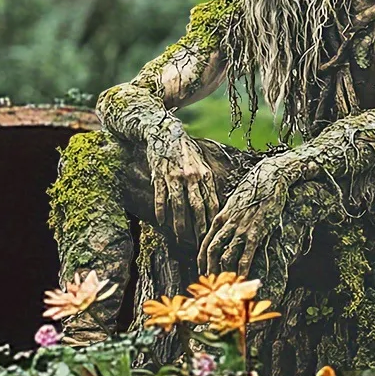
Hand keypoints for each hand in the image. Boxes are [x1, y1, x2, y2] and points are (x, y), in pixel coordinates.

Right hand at [147, 131, 219, 245]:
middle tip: (199, 244)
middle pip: (198, 207)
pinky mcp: (160, 175)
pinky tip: (162, 222)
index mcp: (205, 175)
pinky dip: (162, 210)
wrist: (165, 131)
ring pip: (179, 205)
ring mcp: (175, 176)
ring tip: (181, 238)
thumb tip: (214, 205)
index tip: (213, 235)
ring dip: (180, 224)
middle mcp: (192, 176)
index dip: (213, 221)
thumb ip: (206, 183)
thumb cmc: (185, 151)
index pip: (212, 203)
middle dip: (199, 228)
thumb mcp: (200, 164)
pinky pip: (161, 196)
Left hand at [199, 160, 289, 275]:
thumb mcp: (235, 203)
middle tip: (211, 282)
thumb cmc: (254, 190)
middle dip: (209, 269)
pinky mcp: (256, 231)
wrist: (269, 178)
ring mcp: (241, 228)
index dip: (202, 259)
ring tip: (225, 284)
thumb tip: (225, 231)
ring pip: (226, 254)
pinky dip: (243, 267)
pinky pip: (246, 253)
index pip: (206, 242)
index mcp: (221, 217)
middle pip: (212, 251)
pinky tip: (243, 277)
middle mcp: (228, 224)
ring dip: (224, 271)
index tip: (201, 270)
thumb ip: (229, 218)